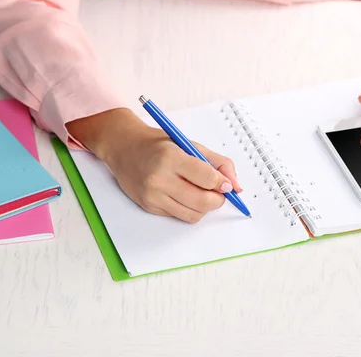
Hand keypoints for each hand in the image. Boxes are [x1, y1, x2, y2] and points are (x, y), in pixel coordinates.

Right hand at [66, 109, 241, 222]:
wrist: (124, 148)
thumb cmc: (158, 144)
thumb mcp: (189, 144)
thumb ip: (217, 162)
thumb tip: (236, 185)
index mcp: (171, 157)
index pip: (207, 178)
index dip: (223, 183)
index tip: (227, 183)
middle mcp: (160, 178)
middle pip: (203, 201)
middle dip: (218, 199)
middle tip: (220, 191)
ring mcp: (153, 196)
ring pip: (194, 214)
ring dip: (205, 207)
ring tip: (203, 192)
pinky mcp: (149, 207)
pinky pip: (180, 216)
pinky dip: (190, 208)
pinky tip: (185, 194)